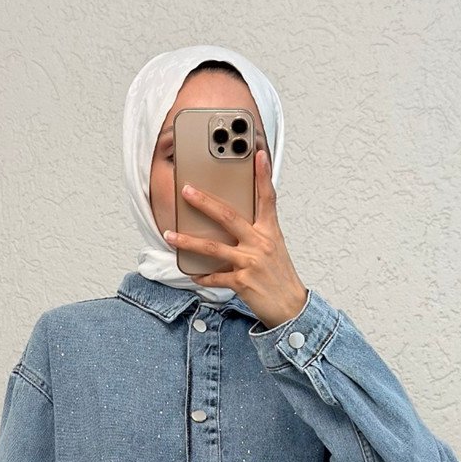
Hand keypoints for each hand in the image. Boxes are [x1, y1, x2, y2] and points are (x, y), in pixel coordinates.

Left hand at [163, 144, 308, 331]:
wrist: (290, 307)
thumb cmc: (280, 277)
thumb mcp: (274, 248)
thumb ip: (256, 232)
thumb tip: (233, 223)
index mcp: (270, 232)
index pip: (267, 197)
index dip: (263, 175)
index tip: (258, 154)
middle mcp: (260, 243)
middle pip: (228, 216)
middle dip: (204, 202)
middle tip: (186, 190)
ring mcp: (250, 263)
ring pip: (213, 247)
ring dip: (188, 240)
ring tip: (170, 235)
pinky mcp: (242, 283)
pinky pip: (216, 276)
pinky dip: (202, 275)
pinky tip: (192, 273)